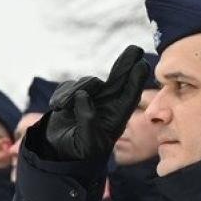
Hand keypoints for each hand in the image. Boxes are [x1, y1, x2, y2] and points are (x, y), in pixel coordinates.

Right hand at [45, 45, 152, 161]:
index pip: (130, 95)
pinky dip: (62, 95)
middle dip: (126, 63)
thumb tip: (84, 96)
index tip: (142, 65)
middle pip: (119, 78)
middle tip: (136, 48)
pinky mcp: (74, 93)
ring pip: (89, 82)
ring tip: (62, 107)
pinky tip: (57, 107)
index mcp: (116, 116)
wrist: (59, 151)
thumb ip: (88, 121)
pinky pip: (69, 85)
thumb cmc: (79, 151)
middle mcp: (107, 103)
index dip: (136, 80)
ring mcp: (91, 96)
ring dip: (75, 91)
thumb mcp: (87, 144)